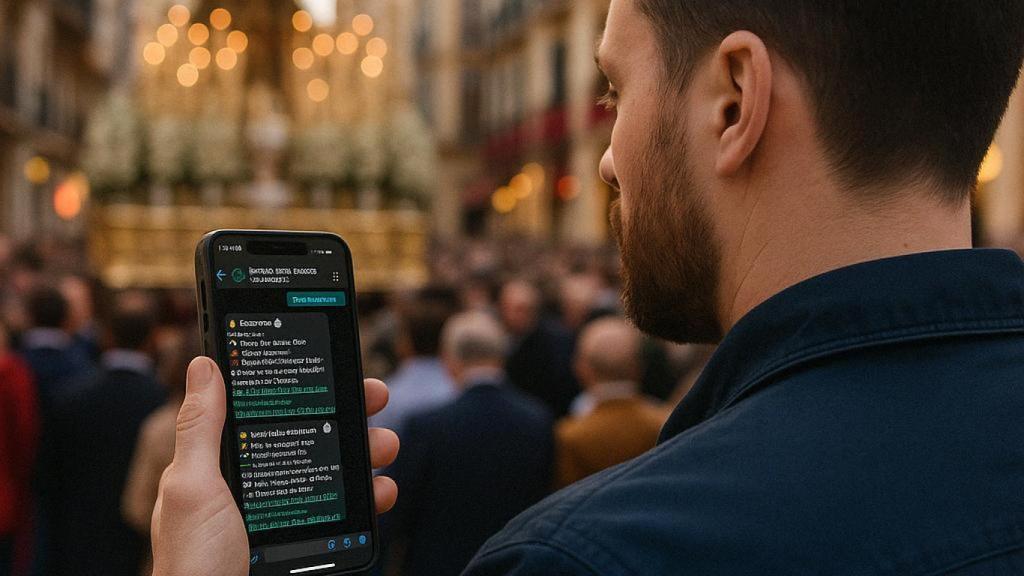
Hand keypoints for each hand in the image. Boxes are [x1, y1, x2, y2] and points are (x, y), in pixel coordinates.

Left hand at [152, 357, 399, 575]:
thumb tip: (205, 365)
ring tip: (386, 445)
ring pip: (334, 471)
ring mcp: (283, 514)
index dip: (302, 387)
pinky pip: (346, 514)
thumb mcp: (192, 487)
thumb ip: (201, 428)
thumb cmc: (192, 564)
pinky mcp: (307, 541)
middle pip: (310, 435)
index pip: (268, 411)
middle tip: (375, 398)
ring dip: (368, 451)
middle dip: (348, 413)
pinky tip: (384, 491)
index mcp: (223, 466)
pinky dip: (372, 499)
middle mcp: (255, 486)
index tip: (332, 367)